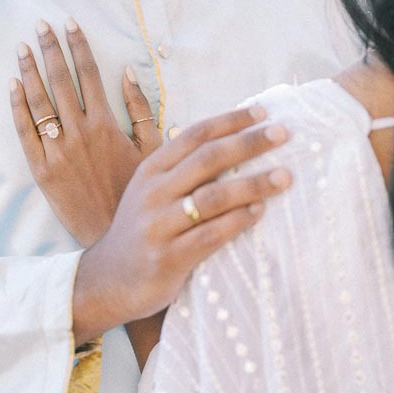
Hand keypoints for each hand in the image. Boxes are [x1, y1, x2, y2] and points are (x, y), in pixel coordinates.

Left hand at [10, 19, 161, 246]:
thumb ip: (139, 109)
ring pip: (38, 102)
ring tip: (22, 47)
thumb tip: (127, 72)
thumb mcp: (152, 150)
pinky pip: (24, 132)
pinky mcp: (41, 171)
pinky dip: (17, 106)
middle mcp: (79, 133)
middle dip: (49, 49)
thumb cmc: (137, 193)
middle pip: (60, 81)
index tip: (70, 22)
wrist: (117, 237)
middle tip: (40, 24)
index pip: (89, 74)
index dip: (78, 46)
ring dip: (29, 71)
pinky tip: (13, 85)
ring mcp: (57, 151)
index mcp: (106, 125)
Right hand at [70, 105, 293, 343]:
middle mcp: (153, 193)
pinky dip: (238, 221)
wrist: (109, 280)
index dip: (230, 121)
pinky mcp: (168, 258)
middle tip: (283, 134)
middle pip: (208, 159)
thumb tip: (237, 144)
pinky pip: (210, 235)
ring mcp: (159, 225)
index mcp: (151, 170)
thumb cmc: (144, 231)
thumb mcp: (153, 193)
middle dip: (249, 144)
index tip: (262, 112)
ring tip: (284, 176)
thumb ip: (184, 171)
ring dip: (253, 184)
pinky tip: (260, 211)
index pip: (194, 135)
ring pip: (213, 197)